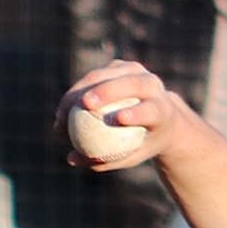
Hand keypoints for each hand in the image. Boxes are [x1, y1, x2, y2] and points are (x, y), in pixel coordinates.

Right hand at [56, 60, 177, 170]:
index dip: (137, 112)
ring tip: (63, 112)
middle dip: (107, 91)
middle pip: (130, 84)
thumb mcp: (131, 155)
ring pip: (105, 75)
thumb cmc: (143, 142)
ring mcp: (135, 71)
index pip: (151, 109)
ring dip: (81, 90)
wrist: (159, 116)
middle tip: (84, 104)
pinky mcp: (118, 67)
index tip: (119, 119)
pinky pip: (93, 76)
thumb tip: (72, 159)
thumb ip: (105, 160)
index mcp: (163, 109)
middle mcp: (152, 85)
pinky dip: (77, 90)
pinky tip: (64, 107)